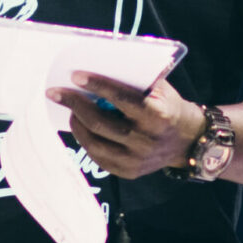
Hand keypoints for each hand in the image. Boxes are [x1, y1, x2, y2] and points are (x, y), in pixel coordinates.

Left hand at [47, 72, 207, 179]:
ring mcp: (137, 160)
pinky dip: (85, 140)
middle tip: (55, 92)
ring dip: (76, 124)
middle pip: (100, 123)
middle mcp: (146, 141)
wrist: (188, 140)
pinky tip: (80, 127)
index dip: (96, 85)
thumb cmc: (167, 106)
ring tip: (68, 110)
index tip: (74, 75)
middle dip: (74, 105)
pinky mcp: (129, 172)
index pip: (121, 98)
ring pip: (94, 143)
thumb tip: (95, 70)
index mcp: (157, 116)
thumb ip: (133, 82)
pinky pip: (98, 157)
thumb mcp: (159, 89)